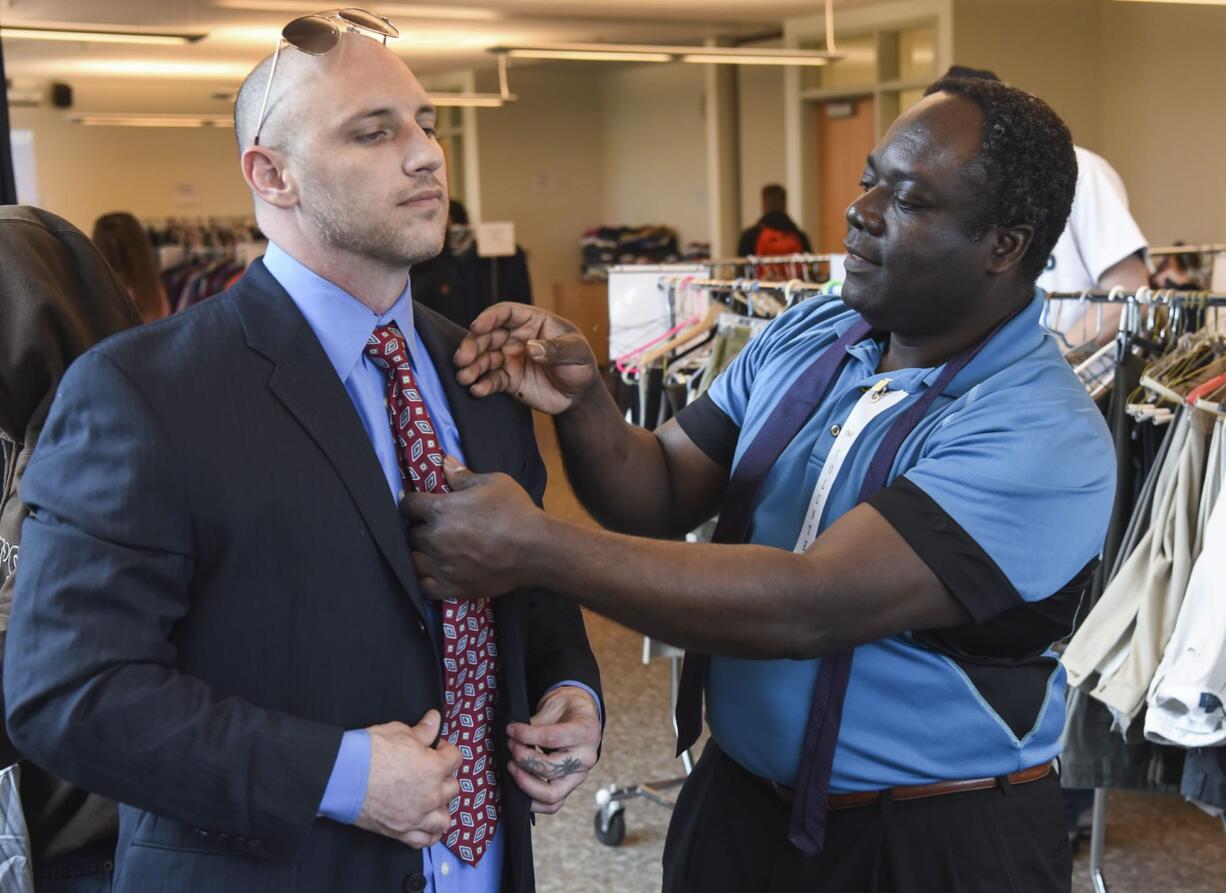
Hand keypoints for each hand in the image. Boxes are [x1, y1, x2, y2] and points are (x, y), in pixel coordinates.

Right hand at [354, 710, 461, 848]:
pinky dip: (428, 834)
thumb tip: (435, 719)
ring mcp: (417, 817)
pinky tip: (425, 824)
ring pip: (444, 819)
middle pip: (453, 788)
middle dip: (444, 777)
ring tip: (430, 799)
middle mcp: (431, 795)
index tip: (435, 748)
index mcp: (434, 768)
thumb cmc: (370, 751)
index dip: (445, 750)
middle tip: (430, 771)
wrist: (343, 776)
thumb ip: (423, 730)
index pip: (455, 758)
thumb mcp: (399, 732)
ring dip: (440, 808)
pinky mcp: (401, 832)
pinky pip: (425, 840)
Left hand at [403, 458, 545, 600]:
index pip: (409, 505)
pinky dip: (425, 579)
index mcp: (440, 509)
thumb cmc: (515, 511)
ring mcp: (442, 565)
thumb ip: (463, 476)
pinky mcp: (452, 587)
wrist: (535, 549)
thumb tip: (444, 462)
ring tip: (432, 551)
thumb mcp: (494, 483)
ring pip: (413, 561)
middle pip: (410, 534)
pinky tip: (435, 572)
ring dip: (420, 554)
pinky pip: (424, 586)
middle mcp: (435, 538)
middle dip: (419, 529)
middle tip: (433, 528)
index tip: (420, 505)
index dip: (413, 503)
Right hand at [454, 302, 599, 414]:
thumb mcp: (577, 352)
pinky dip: (483, 385)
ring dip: (472, 367)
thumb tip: (531, 347)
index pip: (505, 313)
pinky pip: (492, 380)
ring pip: (485, 358)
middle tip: (462, 358)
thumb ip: (556, 349)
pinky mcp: (508, 379)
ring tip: (464, 377)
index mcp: (532, 321)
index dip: (489, 318)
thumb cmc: (580, 364)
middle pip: (488, 336)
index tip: (477, 327)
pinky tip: (477, 390)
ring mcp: (510, 358)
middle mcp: (516, 337)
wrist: (579, 395)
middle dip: (472, 345)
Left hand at [507, 687, 601, 814]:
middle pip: (550, 768)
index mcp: (586, 732)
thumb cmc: (567, 708)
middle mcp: (586, 758)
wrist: (581, 716)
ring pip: (551, 794)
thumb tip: (512, 737)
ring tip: (511, 766)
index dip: (526, 735)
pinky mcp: (570, 787)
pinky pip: (552, 805)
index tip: (510, 730)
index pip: (551, 738)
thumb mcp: (554, 705)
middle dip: (523, 758)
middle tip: (510, 745)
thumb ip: (536, 723)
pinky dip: (532, 801)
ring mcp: (579, 776)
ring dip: (525, 783)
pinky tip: (518, 785)